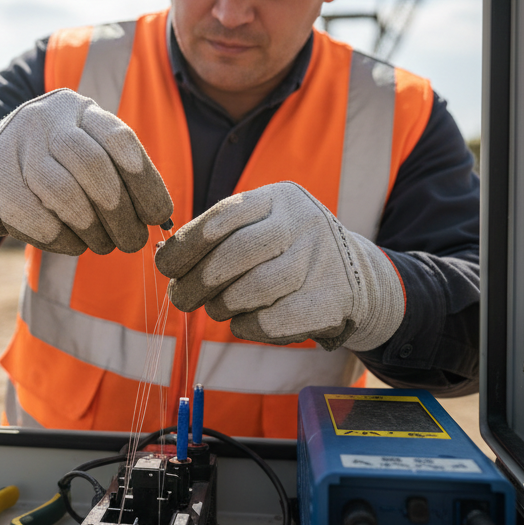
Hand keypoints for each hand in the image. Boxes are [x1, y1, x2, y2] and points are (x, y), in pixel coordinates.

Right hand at [0, 88, 173, 254]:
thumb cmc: (48, 168)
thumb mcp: (81, 153)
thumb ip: (117, 172)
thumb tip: (160, 217)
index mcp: (75, 108)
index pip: (119, 139)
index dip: (146, 181)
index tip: (159, 215)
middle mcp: (43, 118)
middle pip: (92, 166)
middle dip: (120, 211)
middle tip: (133, 241)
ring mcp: (13, 147)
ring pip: (64, 193)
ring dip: (93, 229)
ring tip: (105, 246)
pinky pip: (37, 218)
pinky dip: (64, 239)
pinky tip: (75, 245)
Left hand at [154, 182, 403, 350]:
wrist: (358, 277)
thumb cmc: (288, 253)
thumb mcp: (261, 227)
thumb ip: (218, 237)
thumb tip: (165, 258)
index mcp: (278, 198)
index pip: (223, 216)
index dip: (186, 244)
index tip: (165, 267)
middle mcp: (303, 222)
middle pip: (236, 253)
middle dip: (197, 281)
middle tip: (181, 298)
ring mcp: (321, 260)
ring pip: (254, 288)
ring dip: (222, 305)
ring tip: (215, 309)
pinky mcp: (331, 299)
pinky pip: (274, 319)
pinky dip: (247, 326)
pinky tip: (241, 323)